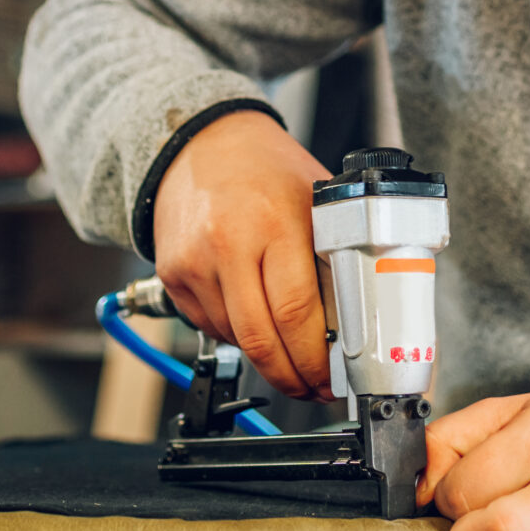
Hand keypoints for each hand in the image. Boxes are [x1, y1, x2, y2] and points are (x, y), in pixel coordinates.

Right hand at [153, 110, 333, 399]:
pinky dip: (237, 334)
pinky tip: (254, 316)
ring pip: (235, 340)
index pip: (295, 312)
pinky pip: (210, 326)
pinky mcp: (172, 276)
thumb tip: (357, 319)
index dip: (315, 358)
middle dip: (293, 377)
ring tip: (290, 352)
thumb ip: (335, 255)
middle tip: (315, 387)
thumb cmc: (265, 169)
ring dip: (267, 357)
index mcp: (271, 223)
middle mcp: (225, 245)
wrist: (200, 144)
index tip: (332, 376)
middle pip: (261, 340)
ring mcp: (192, 263)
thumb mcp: (316, 201)